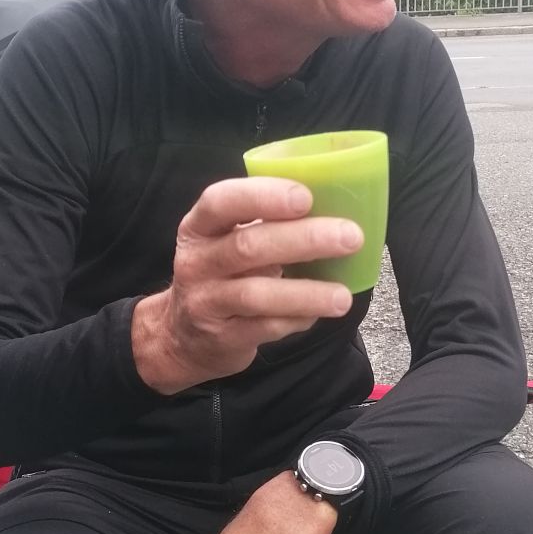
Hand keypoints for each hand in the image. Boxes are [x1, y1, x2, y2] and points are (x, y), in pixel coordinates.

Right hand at [131, 177, 362, 393]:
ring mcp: (206, 302)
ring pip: (257, 294)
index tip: (306, 197)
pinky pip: (265, 327)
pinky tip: (320, 313)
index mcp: (200, 227)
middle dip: (304, 239)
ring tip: (343, 296)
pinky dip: (296, 319)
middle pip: (248, 246)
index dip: (263, 196)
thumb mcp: (226, 241)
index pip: (221, 201)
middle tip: (350, 236)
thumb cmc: (221, 274)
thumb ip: (265, 224)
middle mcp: (197, 262)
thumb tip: (335, 208)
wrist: (182, 336)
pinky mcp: (222, 337)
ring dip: (306, 293)